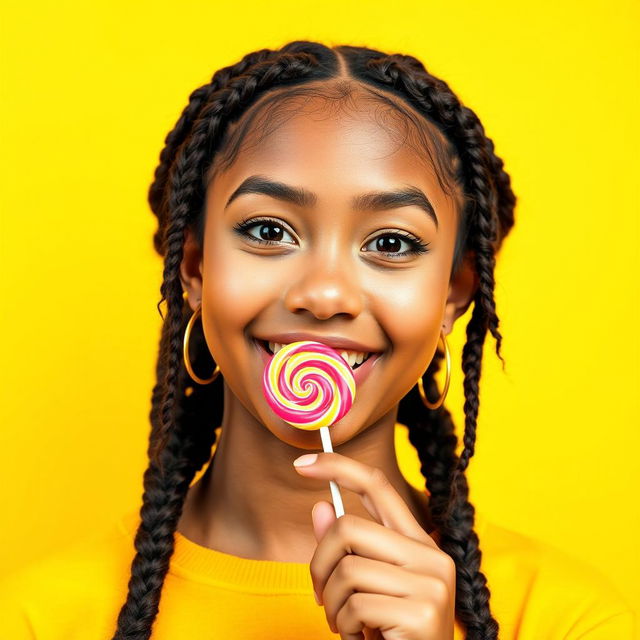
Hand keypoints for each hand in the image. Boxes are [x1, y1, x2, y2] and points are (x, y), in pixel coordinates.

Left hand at [293, 452, 454, 639]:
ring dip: (332, 603)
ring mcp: (431, 584)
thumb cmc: (389, 632)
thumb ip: (344, 549)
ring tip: (346, 623)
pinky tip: (360, 638)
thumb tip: (319, 506)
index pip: (378, 486)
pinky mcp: (422, 613)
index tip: (302, 463)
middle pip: (348, 527)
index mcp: (417, 543)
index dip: (339, 467)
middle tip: (321, 595)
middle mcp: (431, 556)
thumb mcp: (363, 586)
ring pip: (346, 568)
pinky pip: (355, 604)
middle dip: (319, 563)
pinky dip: (344, 626)